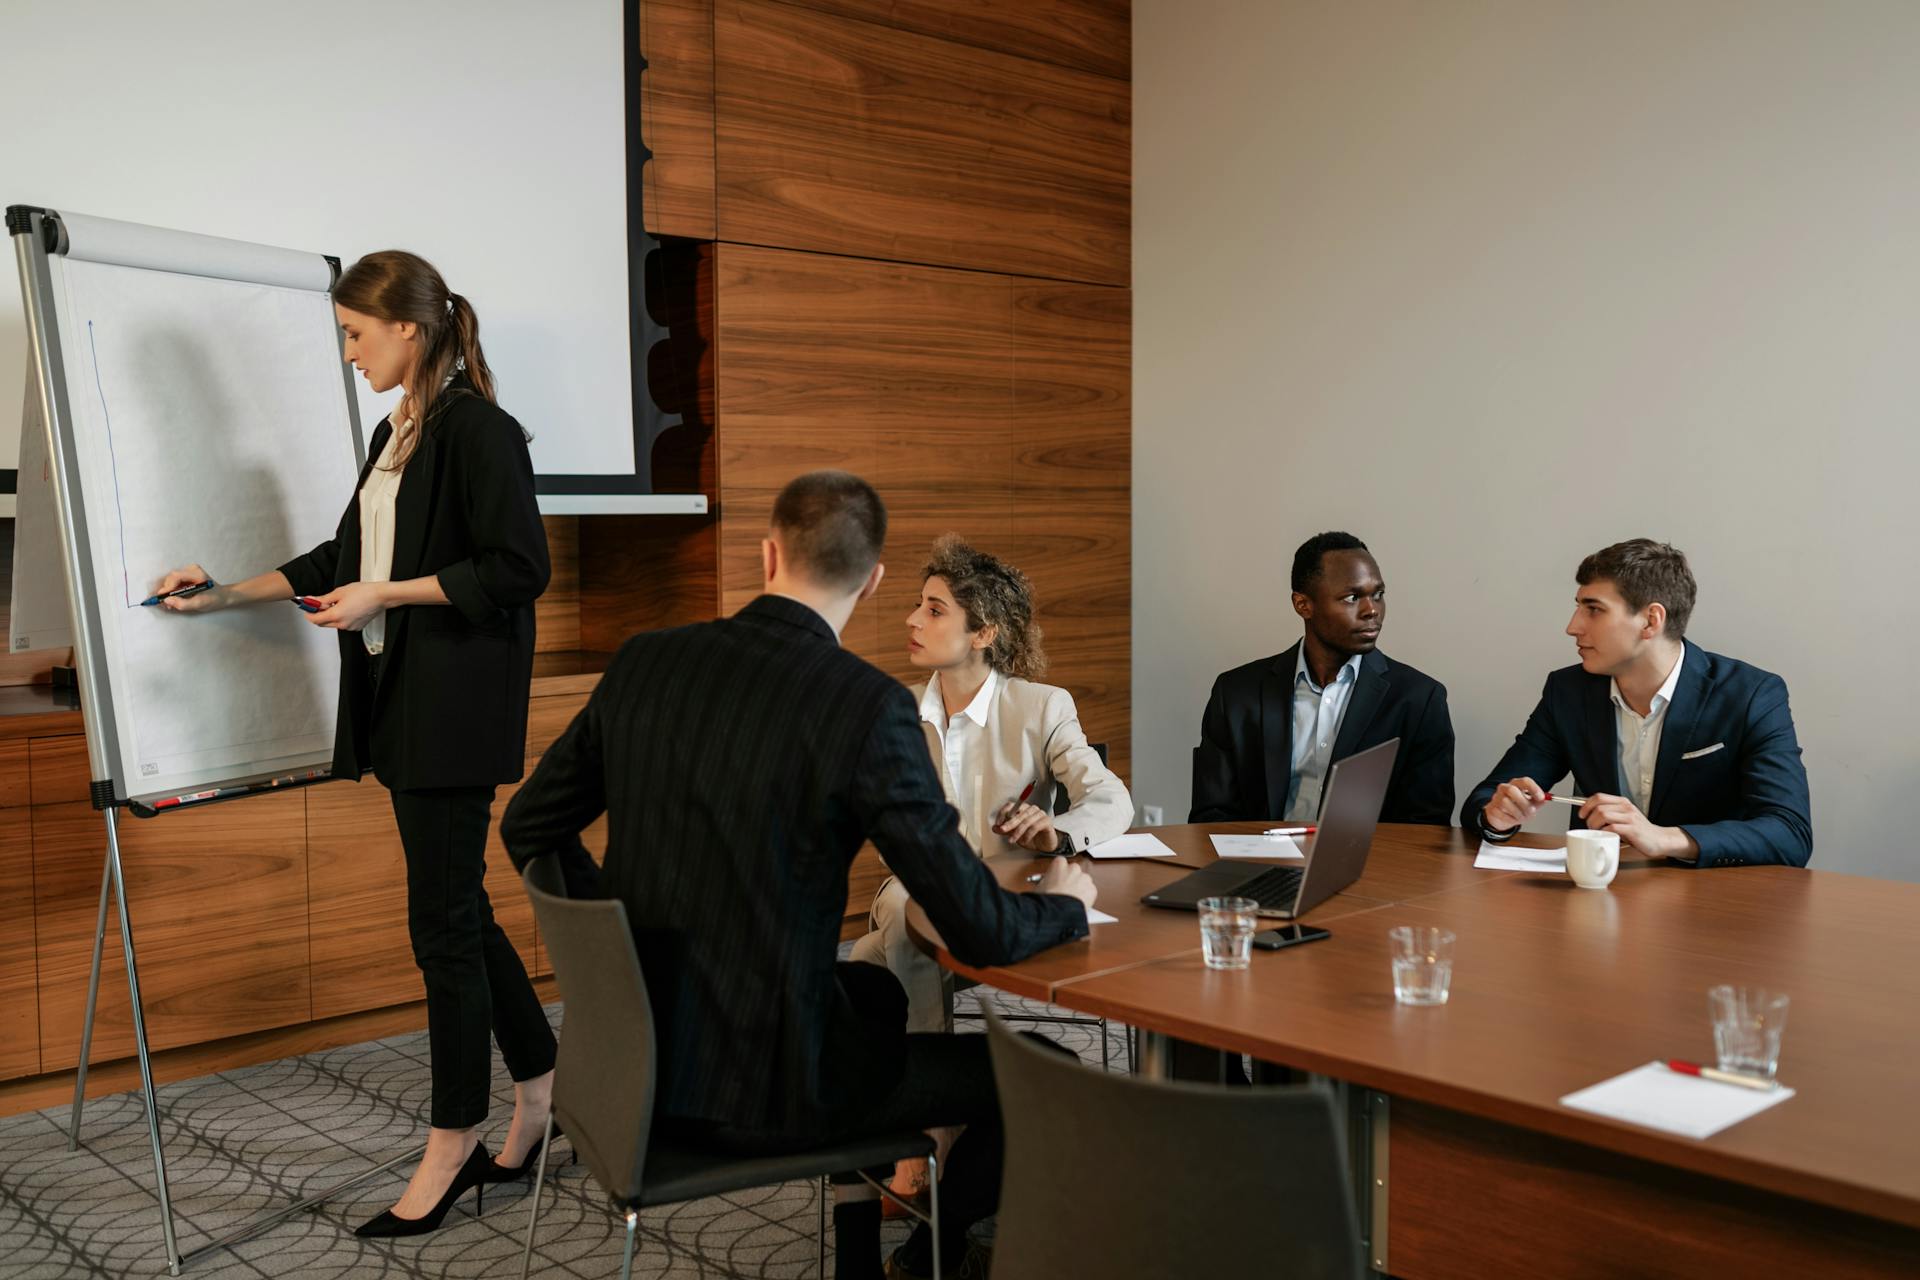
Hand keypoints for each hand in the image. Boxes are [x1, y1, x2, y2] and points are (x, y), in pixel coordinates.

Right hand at [153, 564, 221, 612]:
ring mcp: (189, 571)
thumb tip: (167, 600)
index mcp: (197, 574)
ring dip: (168, 591)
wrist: (222, 596)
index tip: (163, 597)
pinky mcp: (186, 575)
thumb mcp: (199, 604)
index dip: (168, 587)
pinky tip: (174, 598)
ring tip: (171, 603)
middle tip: (166, 603)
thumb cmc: (214, 599)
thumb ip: (183, 603)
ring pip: (171, 579)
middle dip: (167, 590)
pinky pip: (174, 581)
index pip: (177, 576)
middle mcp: (192, 569)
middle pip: (172, 577)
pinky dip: (172, 590)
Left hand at [306, 581, 388, 631]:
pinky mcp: (356, 627)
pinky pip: (342, 624)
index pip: (314, 619)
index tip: (307, 606)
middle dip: (318, 614)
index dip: (308, 613)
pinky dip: (339, 617)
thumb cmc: (364, 592)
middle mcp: (342, 624)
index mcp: (336, 615)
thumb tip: (312, 601)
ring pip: (332, 624)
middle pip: (322, 623)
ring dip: (329, 615)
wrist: (381, 596)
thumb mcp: (339, 592)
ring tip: (335, 603)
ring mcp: (350, 627)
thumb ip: (323, 599)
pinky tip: (345, 607)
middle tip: (318, 603)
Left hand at [992, 801, 1057, 852]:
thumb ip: (1006, 830)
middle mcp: (1031, 809)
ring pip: (1026, 821)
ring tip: (1012, 840)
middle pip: (1018, 813)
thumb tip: (995, 828)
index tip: (998, 823)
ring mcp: (1040, 814)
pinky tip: (1024, 841)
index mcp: (1023, 809)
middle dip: (1009, 823)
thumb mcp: (1015, 834)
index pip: (1011, 805)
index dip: (1003, 813)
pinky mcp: (1047, 821)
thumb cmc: (1031, 837)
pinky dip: (1028, 835)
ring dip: (1017, 832)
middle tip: (1002, 830)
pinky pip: (1035, 827)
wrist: (1045, 845)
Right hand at [1035, 857, 1095, 909]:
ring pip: (1083, 881)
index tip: (1057, 879)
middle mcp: (1074, 868)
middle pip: (1074, 871)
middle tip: (1065, 890)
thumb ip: (1048, 880)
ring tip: (1072, 899)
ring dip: (1079, 888)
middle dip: (1071, 879)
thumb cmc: (1047, 898)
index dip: (1059, 873)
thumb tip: (1049, 884)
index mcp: (1059, 863)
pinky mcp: (1092, 889)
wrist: (1058, 911)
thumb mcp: (1041, 885)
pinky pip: (1090, 892)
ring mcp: (1084, 878)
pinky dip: (1086, 897)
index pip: (1061, 863)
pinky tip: (1078, 903)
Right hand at [1483, 776, 1545, 831]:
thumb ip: (1538, 801)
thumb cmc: (1517, 807)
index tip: (1541, 798)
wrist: (1502, 817)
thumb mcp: (1531, 803)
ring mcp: (1497, 797)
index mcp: (1516, 784)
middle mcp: (1505, 788)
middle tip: (1531, 811)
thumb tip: (1545, 799)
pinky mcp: (1492, 808)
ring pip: (1506, 802)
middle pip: (1512, 790)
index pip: (1525, 781)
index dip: (1534, 789)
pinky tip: (1514, 819)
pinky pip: (1501, 813)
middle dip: (1524, 802)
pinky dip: (1511, 819)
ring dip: (1518, 813)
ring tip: (1523, 817)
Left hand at [1578, 793, 1695, 859]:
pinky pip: (1612, 827)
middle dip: (1589, 818)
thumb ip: (1610, 814)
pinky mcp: (1633, 829)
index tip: (1582, 814)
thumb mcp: (1623, 818)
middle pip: (1598, 806)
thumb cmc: (1639, 831)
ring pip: (1603, 815)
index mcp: (1623, 802)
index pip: (1599, 797)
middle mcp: (1626, 807)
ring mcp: (1630, 818)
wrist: (1658, 840)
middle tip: (1591, 828)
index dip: (1586, 805)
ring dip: (1595, 825)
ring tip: (1597, 833)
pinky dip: (1604, 833)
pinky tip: (1606, 837)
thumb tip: (1588, 813)